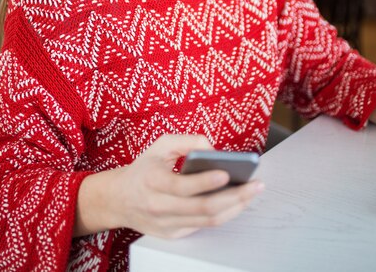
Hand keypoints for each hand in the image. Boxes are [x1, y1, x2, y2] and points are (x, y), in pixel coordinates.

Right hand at [113, 134, 264, 238]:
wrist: (120, 199)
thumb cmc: (144, 168)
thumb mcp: (160, 145)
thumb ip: (188, 141)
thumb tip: (214, 151)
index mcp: (153, 181)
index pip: (183, 186)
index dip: (207, 181)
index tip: (227, 173)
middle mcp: (159, 206)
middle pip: (203, 207)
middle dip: (234, 196)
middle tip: (255, 184)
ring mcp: (167, 224)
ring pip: (208, 220)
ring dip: (235, 207)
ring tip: (252, 193)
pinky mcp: (174, 234)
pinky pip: (204, 226)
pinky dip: (224, 214)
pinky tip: (237, 202)